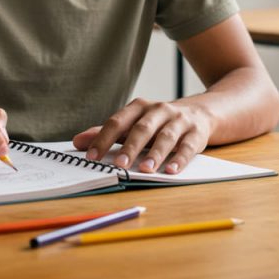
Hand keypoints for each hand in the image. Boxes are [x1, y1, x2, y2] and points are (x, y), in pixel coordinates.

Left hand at [72, 98, 211, 174]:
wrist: (200, 112)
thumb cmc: (158, 122)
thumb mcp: (133, 124)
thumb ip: (107, 133)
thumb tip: (78, 142)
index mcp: (139, 107)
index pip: (117, 122)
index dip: (103, 139)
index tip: (91, 157)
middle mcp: (159, 110)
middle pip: (142, 129)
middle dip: (129, 147)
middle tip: (119, 165)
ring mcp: (179, 120)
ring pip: (165, 137)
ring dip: (155, 153)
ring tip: (145, 169)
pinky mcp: (196, 132)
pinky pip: (187, 146)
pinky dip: (179, 158)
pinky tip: (171, 170)